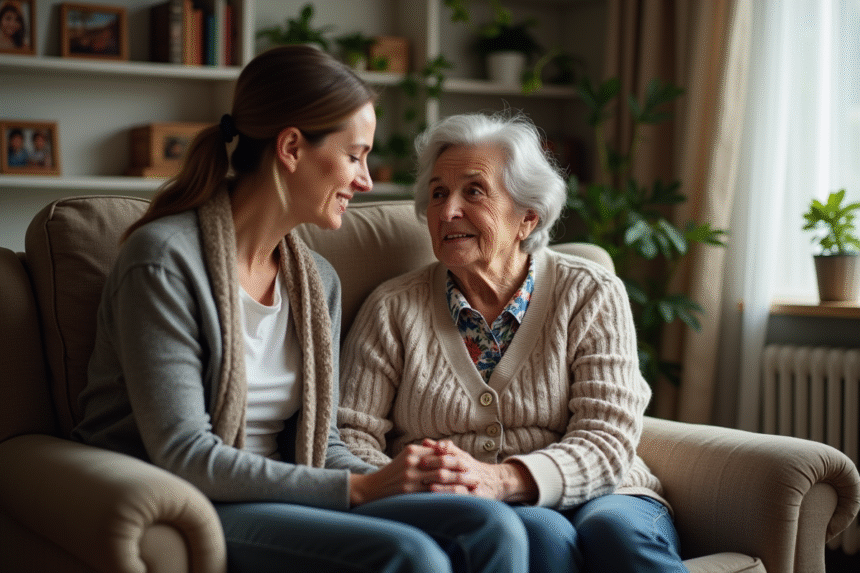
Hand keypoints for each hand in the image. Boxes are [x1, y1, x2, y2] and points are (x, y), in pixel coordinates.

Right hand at [349, 444, 475, 505]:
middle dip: (460, 469)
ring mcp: (410, 476)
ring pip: (440, 478)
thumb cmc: (391, 473)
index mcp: (412, 451)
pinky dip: (446, 494)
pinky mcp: (409, 491)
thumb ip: (422, 452)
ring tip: (470, 486)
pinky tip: (456, 498)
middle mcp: (412, 461)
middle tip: (474, 474)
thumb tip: (442, 450)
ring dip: (457, 482)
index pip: (438, 451)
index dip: (455, 457)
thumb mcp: (405, 458)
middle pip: (442, 463)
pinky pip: (432, 492)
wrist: (371, 488)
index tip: (468, 462)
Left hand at [424, 439, 537, 503]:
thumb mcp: (459, 456)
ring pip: (458, 482)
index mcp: (463, 458)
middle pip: (453, 464)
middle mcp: (468, 469)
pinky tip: (442, 500)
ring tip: (428, 485)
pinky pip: (463, 497)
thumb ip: (442, 450)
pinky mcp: (477, 497)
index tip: (421, 456)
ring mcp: (473, 483)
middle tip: (421, 466)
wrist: (496, 482)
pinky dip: (452, 498)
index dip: (436, 453)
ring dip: (443, 484)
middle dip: (436, 465)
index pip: (450, 452)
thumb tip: (424, 441)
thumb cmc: (470, 468)